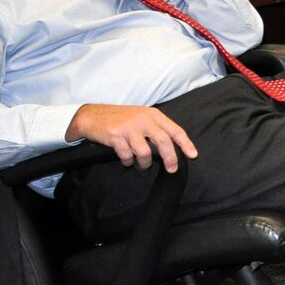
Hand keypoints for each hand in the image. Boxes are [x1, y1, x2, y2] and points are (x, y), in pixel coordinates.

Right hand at [67, 104, 196, 171]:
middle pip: (164, 142)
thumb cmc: (120, 119)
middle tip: (172, 169)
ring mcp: (129, 127)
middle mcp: (143, 119)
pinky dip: (128, 161)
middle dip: (170, 158)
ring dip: (145, 163)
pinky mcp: (115, 136)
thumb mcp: (141, 117)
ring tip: (142, 165)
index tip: (193, 156)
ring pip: (145, 152)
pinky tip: (126, 160)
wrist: (91, 116)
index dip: (185, 144)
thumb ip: (155, 128)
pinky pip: (127, 155)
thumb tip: (172, 147)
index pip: (175, 130)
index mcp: (153, 115)